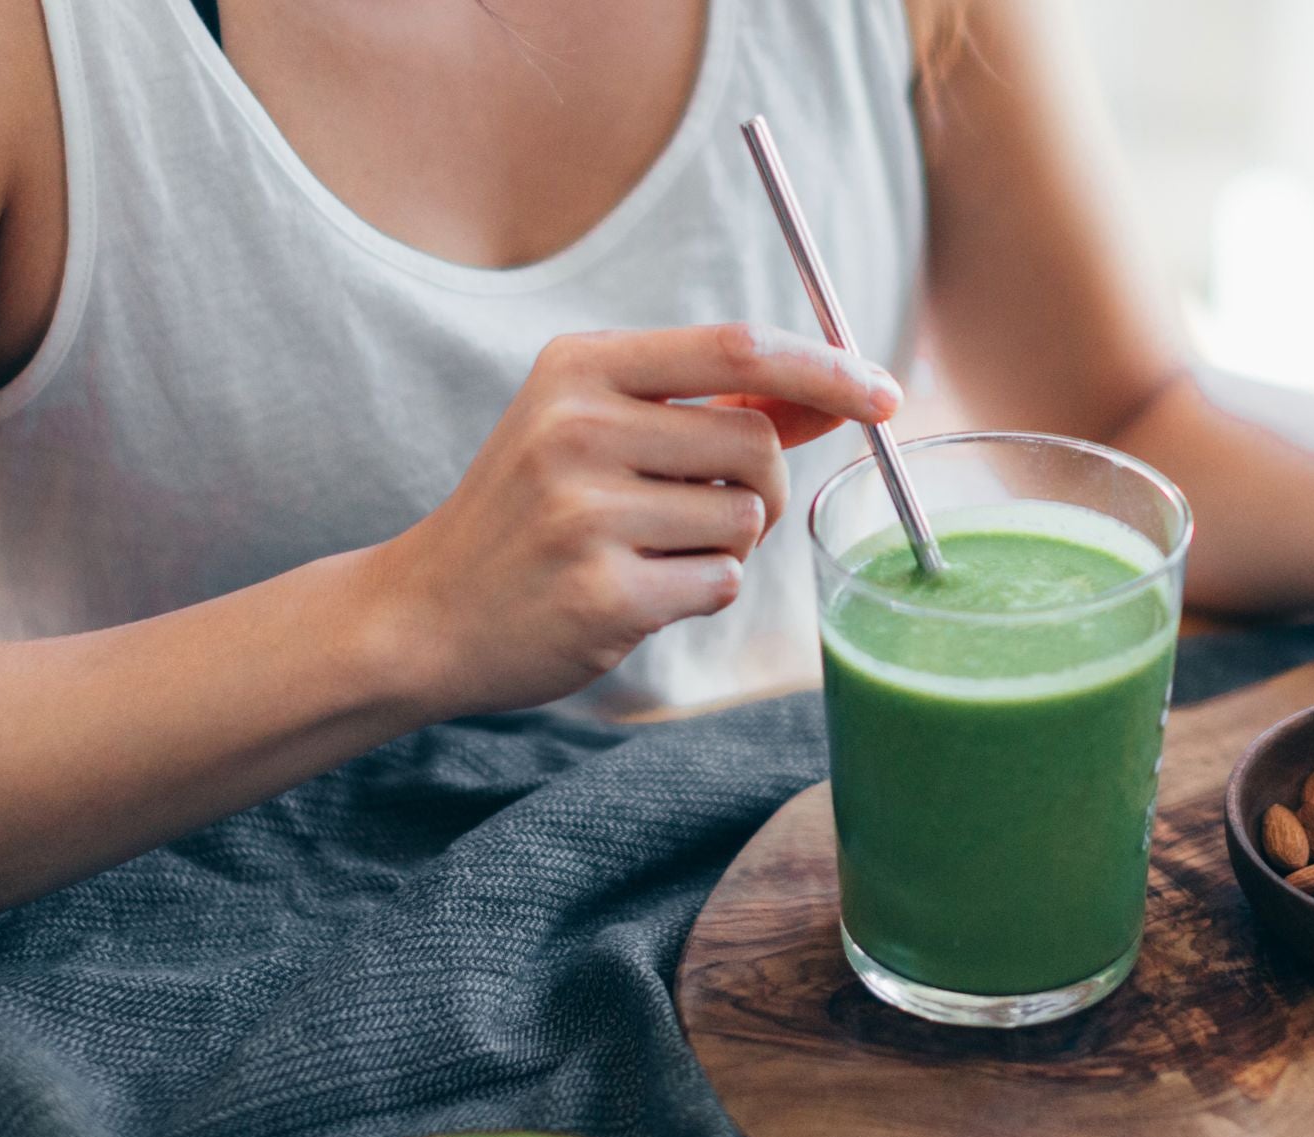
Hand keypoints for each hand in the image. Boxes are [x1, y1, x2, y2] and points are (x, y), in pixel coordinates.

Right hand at [371, 323, 899, 714]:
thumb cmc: (534, 510)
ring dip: (724, 545)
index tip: (885, 392)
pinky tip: (632, 591)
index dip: (825, 368)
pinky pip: (720, 586)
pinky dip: (698, 594)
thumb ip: (715, 405)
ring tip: (647, 550)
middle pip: (756, 445)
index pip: (737, 348)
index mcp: (579, 367)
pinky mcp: (602, 594)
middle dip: (761, 485)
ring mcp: (585, 514)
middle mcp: (577, 429)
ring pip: (744, 521)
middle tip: (705, 510)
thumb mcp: (598, 427)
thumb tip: (842, 386)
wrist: (428, 610)